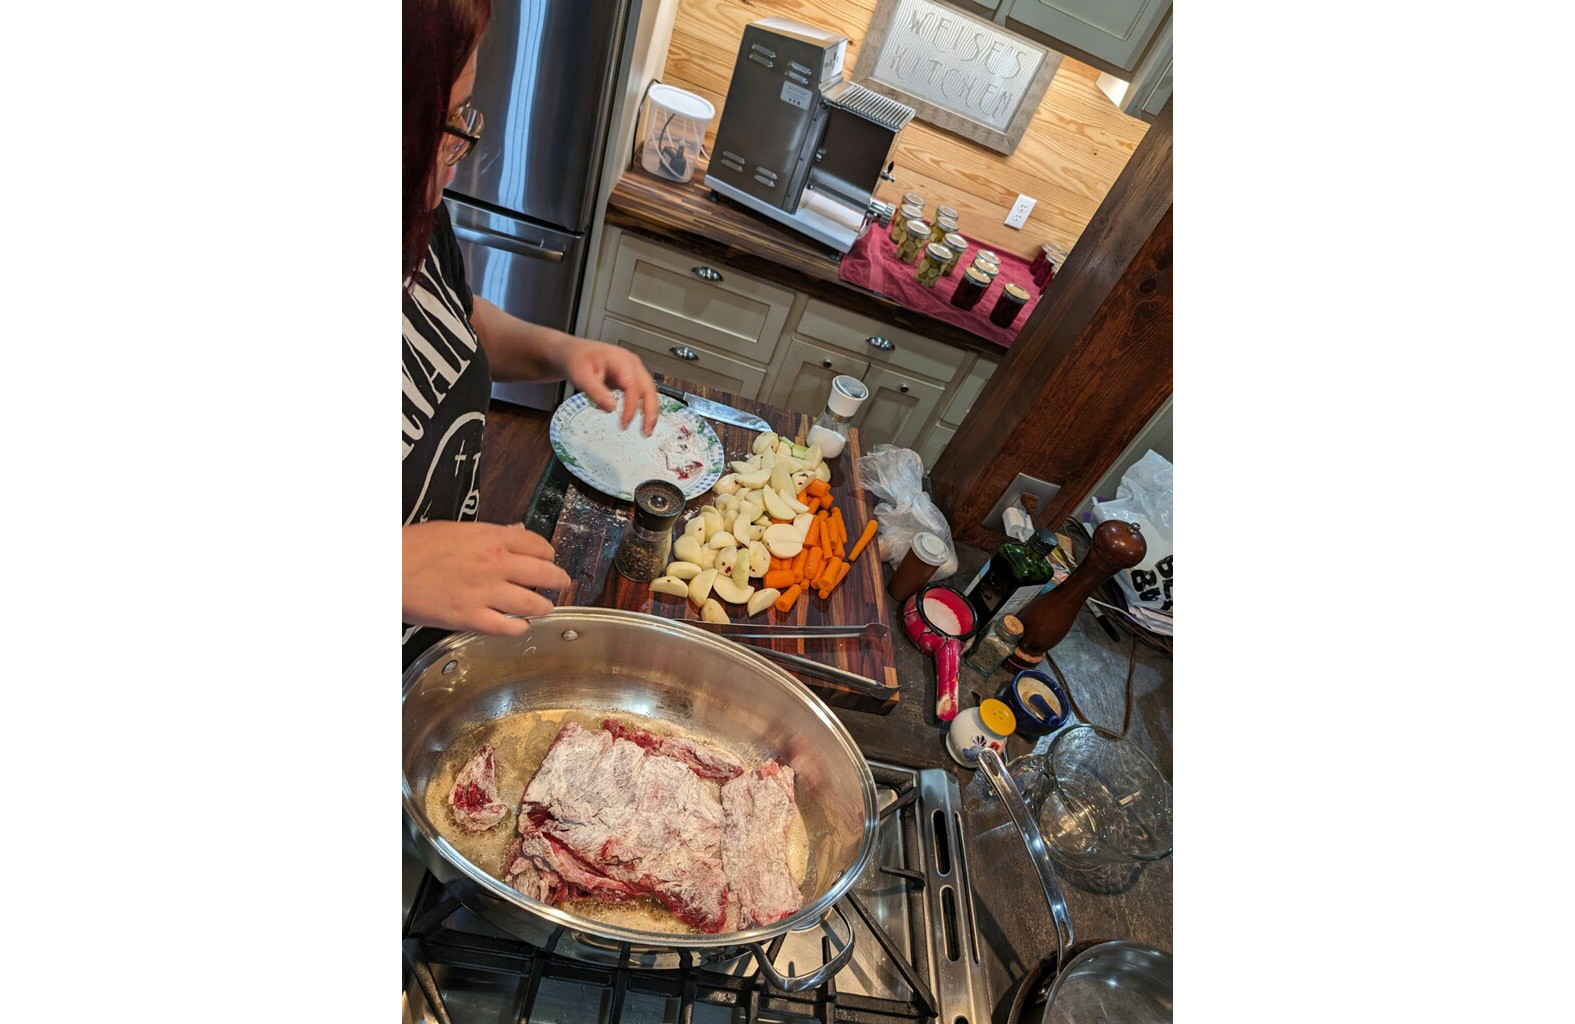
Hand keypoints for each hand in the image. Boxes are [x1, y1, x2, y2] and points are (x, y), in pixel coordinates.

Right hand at [402, 521, 572, 635]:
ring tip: (546, 608)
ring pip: (532, 603)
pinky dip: (520, 628)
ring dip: (544, 607)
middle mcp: (496, 564)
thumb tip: (515, 531)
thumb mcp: (456, 530)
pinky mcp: (471, 618)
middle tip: (562, 584)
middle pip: (544, 573)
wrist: (388, 567)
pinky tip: (522, 628)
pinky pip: (508, 627)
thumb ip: (491, 533)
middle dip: (558, 580)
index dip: (548, 554)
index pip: (537, 545)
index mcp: (492, 538)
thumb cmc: (415, 546)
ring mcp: (485, 592)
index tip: (549, 559)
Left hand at [555, 337, 658, 434]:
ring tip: (646, 430)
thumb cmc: (576, 360)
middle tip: (645, 432)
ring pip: (649, 391)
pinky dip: (644, 407)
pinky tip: (641, 420)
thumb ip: (596, 392)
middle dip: (650, 411)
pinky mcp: (631, 378)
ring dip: (650, 411)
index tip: (624, 423)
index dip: (630, 406)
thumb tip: (611, 408)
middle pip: (648, 388)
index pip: (632, 385)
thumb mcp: (581, 376)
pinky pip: (642, 393)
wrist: (574, 353)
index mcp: (620, 359)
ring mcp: (633, 370)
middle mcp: (631, 363)